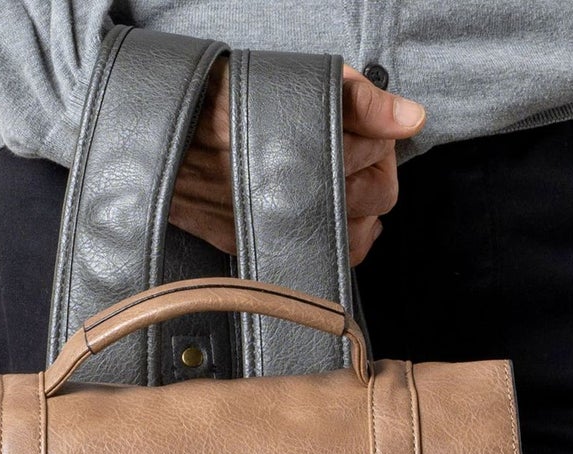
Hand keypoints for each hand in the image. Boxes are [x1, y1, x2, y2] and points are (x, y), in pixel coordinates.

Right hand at [170, 60, 425, 265]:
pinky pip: (339, 255)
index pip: (382, 149)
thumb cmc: (218, 104)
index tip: (362, 124)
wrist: (160, 145)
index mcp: (314, 146)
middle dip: (373, 164)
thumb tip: (412, 117)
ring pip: (363, 226)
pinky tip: (336, 214)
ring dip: (360, 202)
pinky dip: (349, 238)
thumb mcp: (288, 78)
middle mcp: (307, 192)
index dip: (379, 132)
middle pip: (378, 189)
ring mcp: (294, 224)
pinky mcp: (279, 245)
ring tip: (337, 179)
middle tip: (349, 146)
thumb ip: (355, 96)